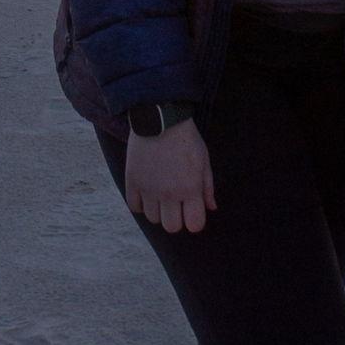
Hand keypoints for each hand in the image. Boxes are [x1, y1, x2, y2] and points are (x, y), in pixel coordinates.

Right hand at [124, 119, 215, 233]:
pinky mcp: (132, 181)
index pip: (194, 225)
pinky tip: (146, 192)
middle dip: (175, 218)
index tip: (192, 211)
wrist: (159, 118)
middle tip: (175, 204)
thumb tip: (211, 208)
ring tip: (159, 195)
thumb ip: (207, 187)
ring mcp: (149, 189)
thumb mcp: (203, 161)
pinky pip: (134, 207)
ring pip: (153, 219)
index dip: (194, 220)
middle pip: (172, 227)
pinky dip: (140, 203)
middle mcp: (169, 193)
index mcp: (190, 189)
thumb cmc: (186, 138)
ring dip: (157, 210)